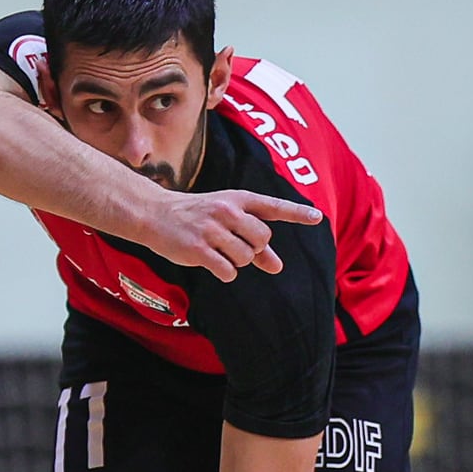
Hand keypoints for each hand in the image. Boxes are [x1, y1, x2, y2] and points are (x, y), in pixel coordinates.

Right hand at [139, 190, 322, 282]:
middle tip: (233, 242)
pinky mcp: (199, 249)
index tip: (318, 217)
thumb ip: (254, 242)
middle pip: (262, 239)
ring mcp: (212, 230)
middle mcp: (227, 211)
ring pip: (246, 257)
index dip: (297, 213)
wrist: (155, 214)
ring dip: (236, 261)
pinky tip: (210, 261)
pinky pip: (228, 271)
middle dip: (253, 248)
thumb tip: (277, 267)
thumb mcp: (227, 221)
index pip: (273, 206)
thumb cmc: (197, 217)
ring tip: (217, 250)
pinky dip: (224, 272)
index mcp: (238, 199)